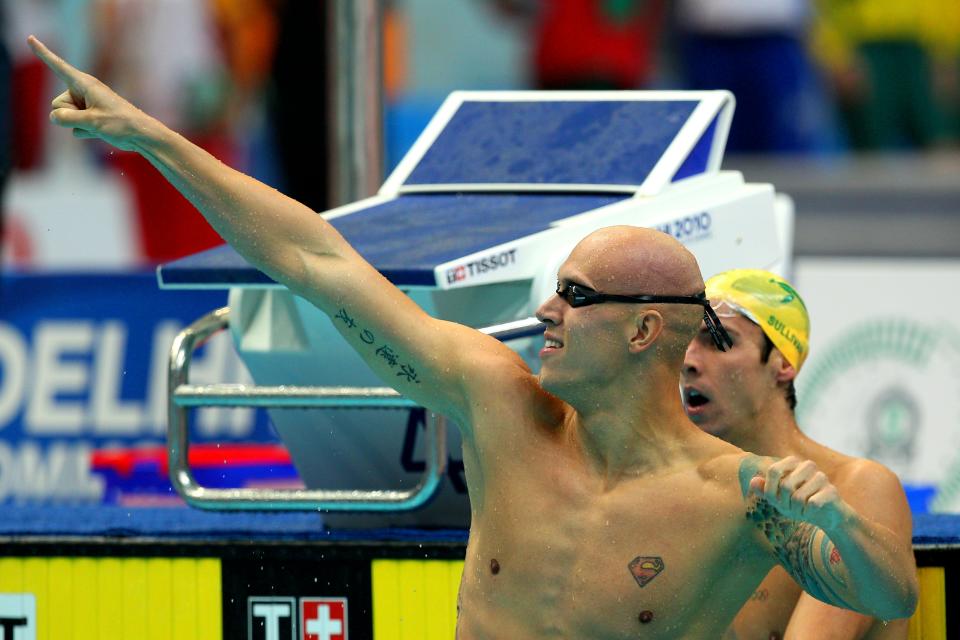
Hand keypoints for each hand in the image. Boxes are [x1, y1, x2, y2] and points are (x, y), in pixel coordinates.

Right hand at [27, 35, 150, 150]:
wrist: (141, 135)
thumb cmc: (121, 124)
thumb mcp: (92, 121)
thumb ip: (68, 118)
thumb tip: (54, 117)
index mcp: (85, 84)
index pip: (58, 66)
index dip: (43, 53)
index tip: (30, 38)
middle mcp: (84, 91)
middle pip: (58, 103)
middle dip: (69, 114)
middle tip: (93, 118)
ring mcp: (86, 105)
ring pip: (65, 116)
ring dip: (79, 125)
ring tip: (100, 125)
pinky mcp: (89, 117)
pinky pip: (74, 126)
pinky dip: (85, 132)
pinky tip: (102, 132)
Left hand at [749, 456, 848, 530]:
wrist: (825, 516)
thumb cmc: (798, 504)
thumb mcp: (778, 498)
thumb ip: (764, 490)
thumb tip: (752, 481)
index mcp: (793, 462)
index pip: (773, 470)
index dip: (770, 489)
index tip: (774, 499)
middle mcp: (808, 465)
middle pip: (785, 485)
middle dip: (784, 503)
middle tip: (791, 508)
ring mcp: (821, 477)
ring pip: (798, 497)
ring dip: (797, 510)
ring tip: (802, 510)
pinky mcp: (832, 491)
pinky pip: (812, 504)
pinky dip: (808, 513)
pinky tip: (812, 512)